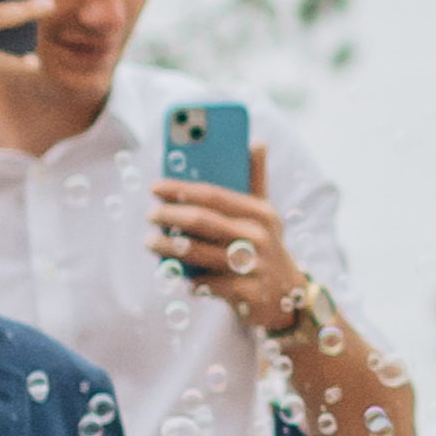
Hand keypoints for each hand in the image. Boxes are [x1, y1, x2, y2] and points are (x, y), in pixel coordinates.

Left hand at [149, 173, 295, 331]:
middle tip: (150, 215)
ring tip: (150, 241)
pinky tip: (175, 272)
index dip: (180, 189)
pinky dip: (187, 278)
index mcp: (260, 213)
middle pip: (202, 221)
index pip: (213, 194)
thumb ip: (256, 178)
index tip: (155, 187)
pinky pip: (205, 283)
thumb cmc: (265, 244)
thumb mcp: (265, 212)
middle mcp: (258, 237)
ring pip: (197, 253)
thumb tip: (258, 142)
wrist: (286, 294)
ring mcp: (253, 267)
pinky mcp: (245, 293)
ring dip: (168, 247)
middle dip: (169, 216)